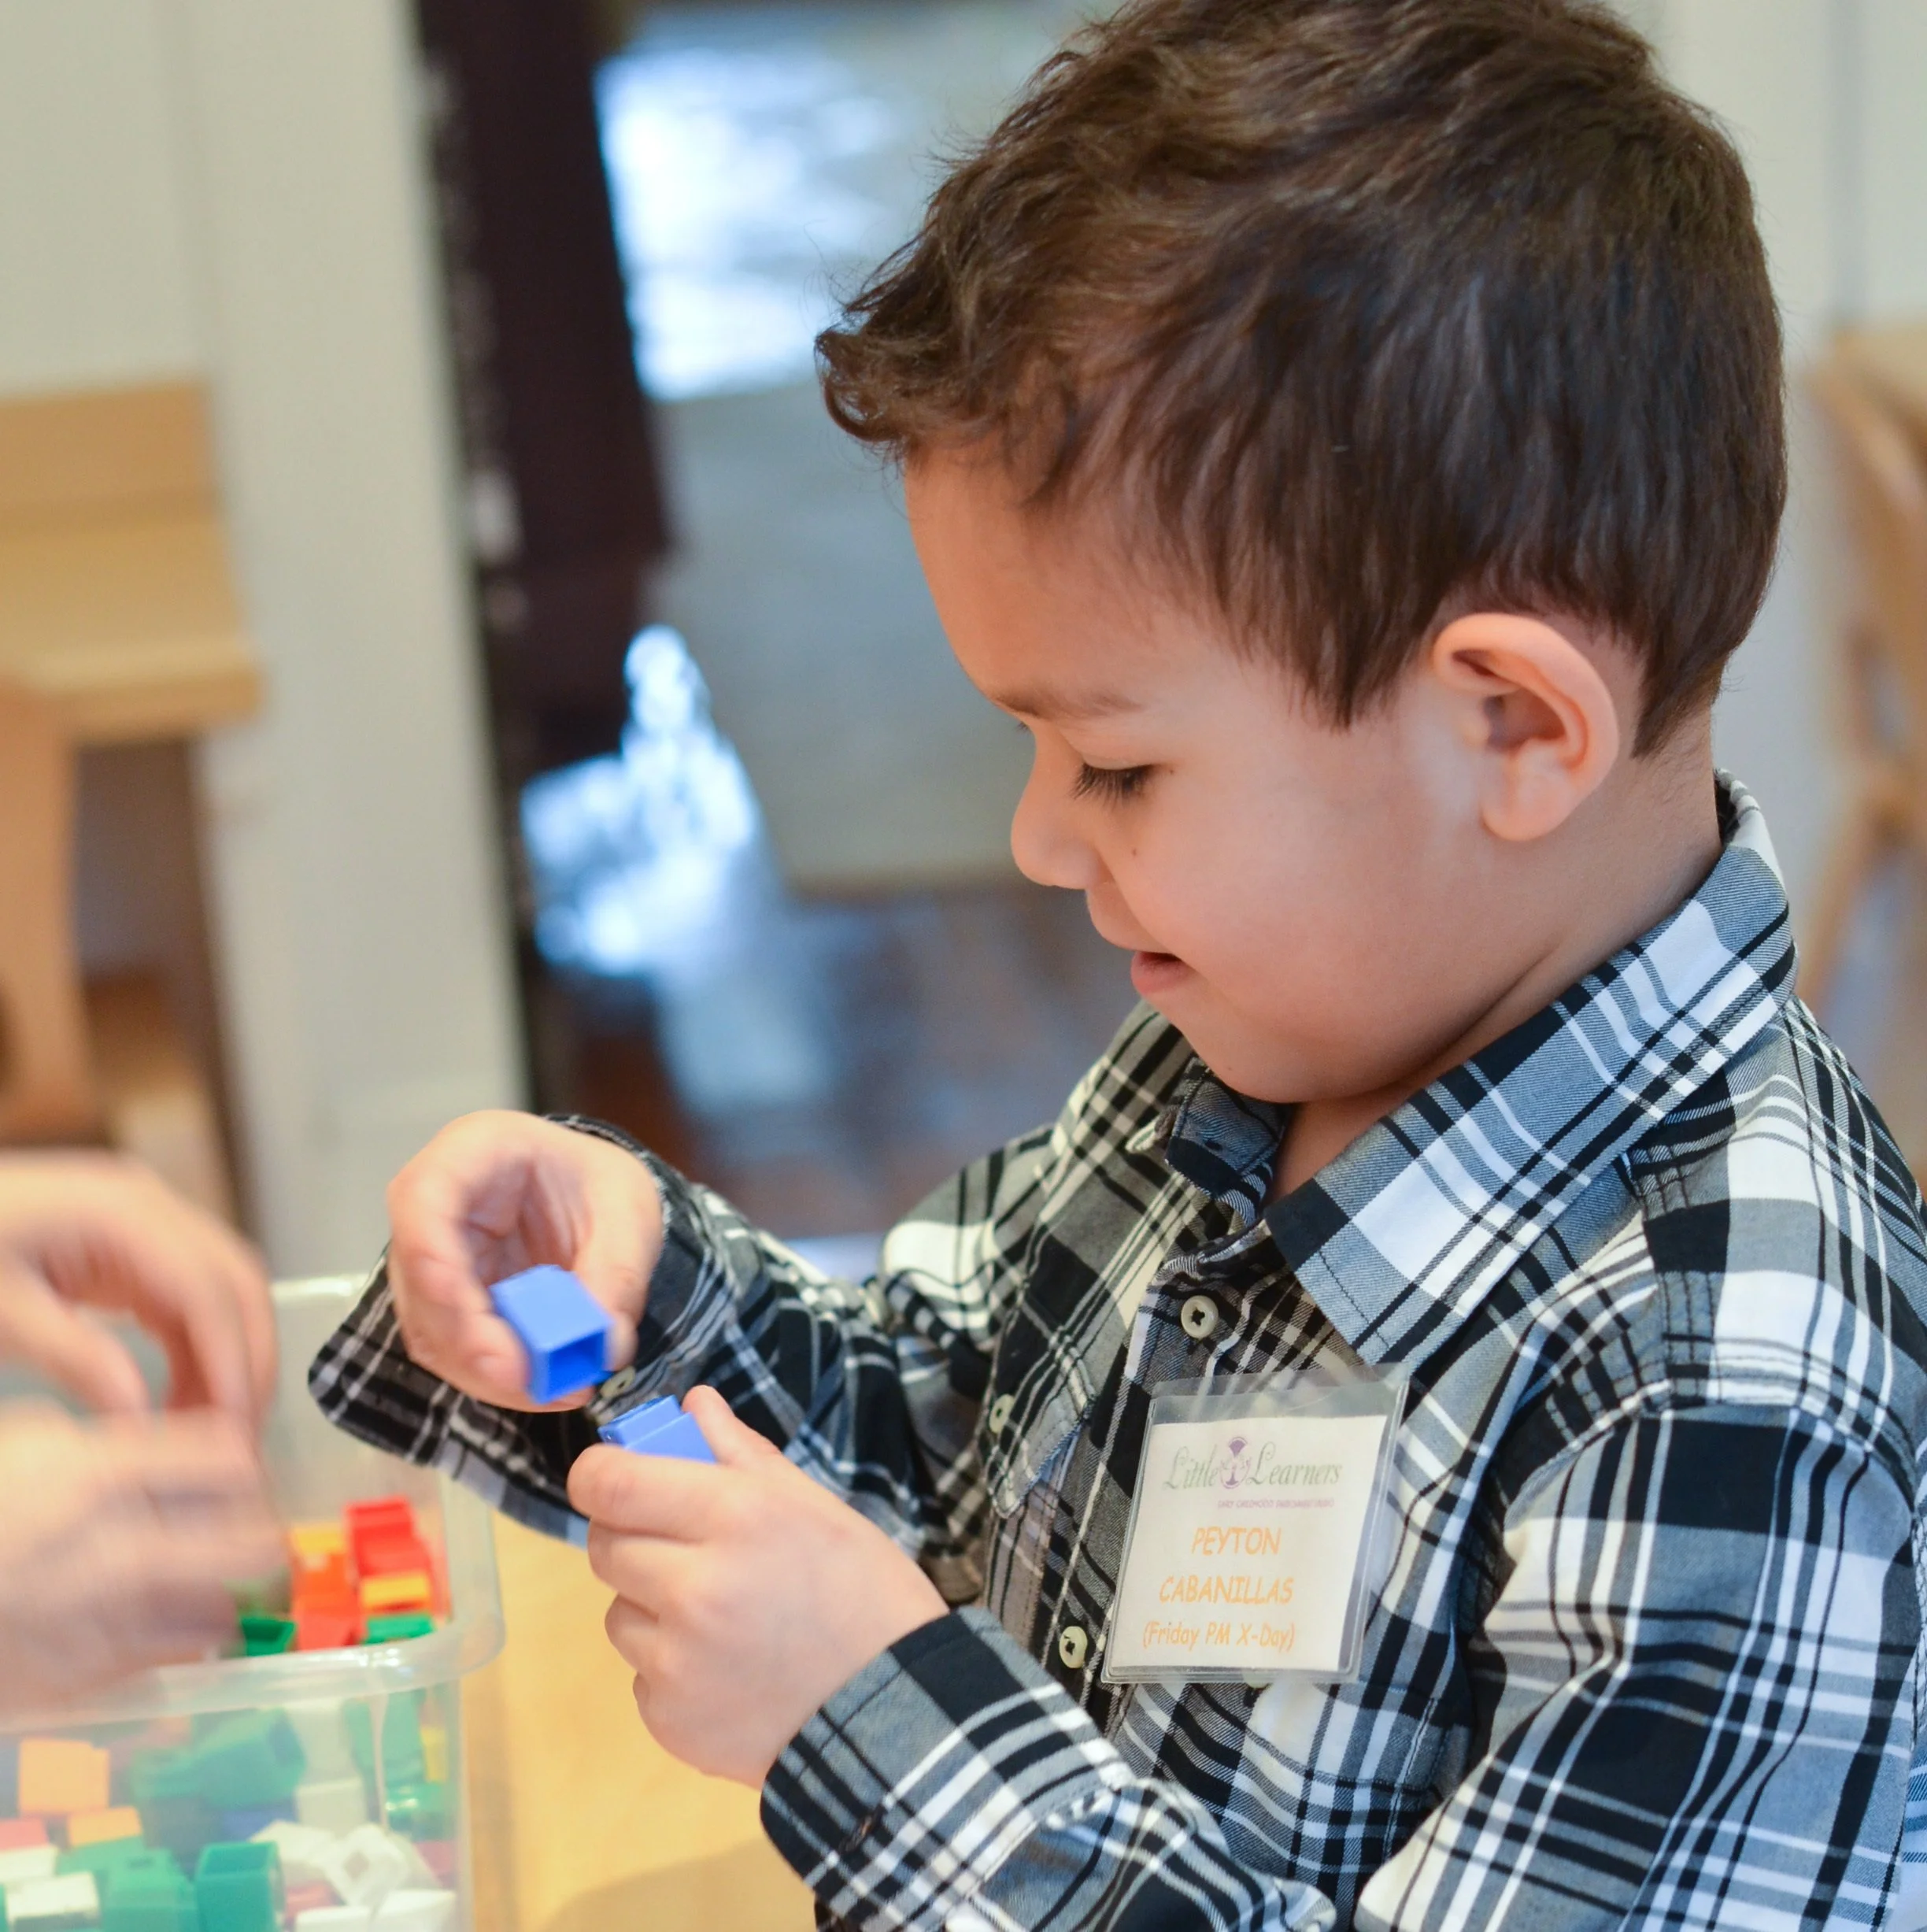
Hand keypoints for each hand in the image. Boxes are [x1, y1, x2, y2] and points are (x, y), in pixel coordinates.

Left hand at [0, 1153, 273, 1423]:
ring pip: (220, 1290)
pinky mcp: (128, 1246)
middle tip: (239, 1432)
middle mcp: (147, 1206)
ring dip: (226, 1355)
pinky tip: (178, 1396)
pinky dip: (194, 1347)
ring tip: (206, 1426)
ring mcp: (143, 1222)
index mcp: (119, 1211)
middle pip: (235, 1280)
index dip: (229, 1357)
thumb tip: (140, 1413)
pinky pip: (185, 1297)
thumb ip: (72, 1357)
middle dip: (248, 1357)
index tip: (230, 1424)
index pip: (205, 1287)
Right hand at [0, 1403, 282, 1713]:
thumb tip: (184, 1444)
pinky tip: (149, 1618)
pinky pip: (169, 1662)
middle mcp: (111, 1550)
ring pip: (223, 1614)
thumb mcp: (25, 1436)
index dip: (245, 1462)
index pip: (232, 1459)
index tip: (234, 1469)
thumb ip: (111, 1442)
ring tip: (202, 1578)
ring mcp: (99, 1623)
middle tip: (244, 1528)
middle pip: (253, 1543)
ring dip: (226, 1594)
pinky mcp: (79, 1682)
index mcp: (95, 1476)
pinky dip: (176, 1642)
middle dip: (259, 1533)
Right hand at [387, 1111, 662, 1409]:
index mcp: (472, 1152)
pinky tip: (550, 1387)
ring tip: (562, 1390)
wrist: (590, 1195)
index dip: (438, 1265)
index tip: (482, 1322)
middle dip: (477, 1344)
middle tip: (537, 1382)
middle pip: (424, 1282)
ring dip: (491, 1373)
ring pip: (433, 1329)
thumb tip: (605, 1344)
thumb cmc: (598, 1183)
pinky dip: (500, 1377)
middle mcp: (431, 1206)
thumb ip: (618, 1273)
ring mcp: (428, 1259)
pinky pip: (455, 1350)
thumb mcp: (628, 1212)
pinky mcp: (442, 1305)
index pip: (424, 1200)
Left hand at [570, 1387, 948, 1786]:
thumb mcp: (814, 1507)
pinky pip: (641, 1674)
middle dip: (633, 1537)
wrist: (894, 1712)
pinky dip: (671, 1669)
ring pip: (618, 1612)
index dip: (598, 1475)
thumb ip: (741, 1453)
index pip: (611, 1483)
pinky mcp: (670, 1719)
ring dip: (650, 1607)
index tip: (611, 1478)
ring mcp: (677, 1660)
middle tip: (683, 1549)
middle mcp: (693, 1586)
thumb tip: (693, 1403)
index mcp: (733, 1517)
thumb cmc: (864, 1591)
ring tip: (720, 1620)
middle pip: (604, 1545)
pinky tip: (728, 1672)